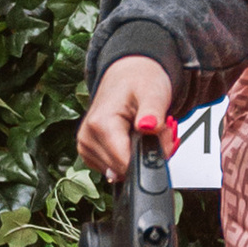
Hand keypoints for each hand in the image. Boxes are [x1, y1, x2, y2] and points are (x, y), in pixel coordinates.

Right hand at [78, 58, 175, 181]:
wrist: (126, 74)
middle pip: (125, 169)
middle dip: (148, 154)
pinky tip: (135, 139)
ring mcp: (86, 147)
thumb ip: (153, 113)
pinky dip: (130, 158)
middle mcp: (88, 138)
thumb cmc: (138, 81)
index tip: (161, 136)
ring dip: (140, 156)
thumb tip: (148, 128)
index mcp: (100, 124)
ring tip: (146, 131)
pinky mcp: (90, 154)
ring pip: (122, 171)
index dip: (151, 155)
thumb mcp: (152, 92)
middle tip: (158, 130)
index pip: (127, 164)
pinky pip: (117, 168)